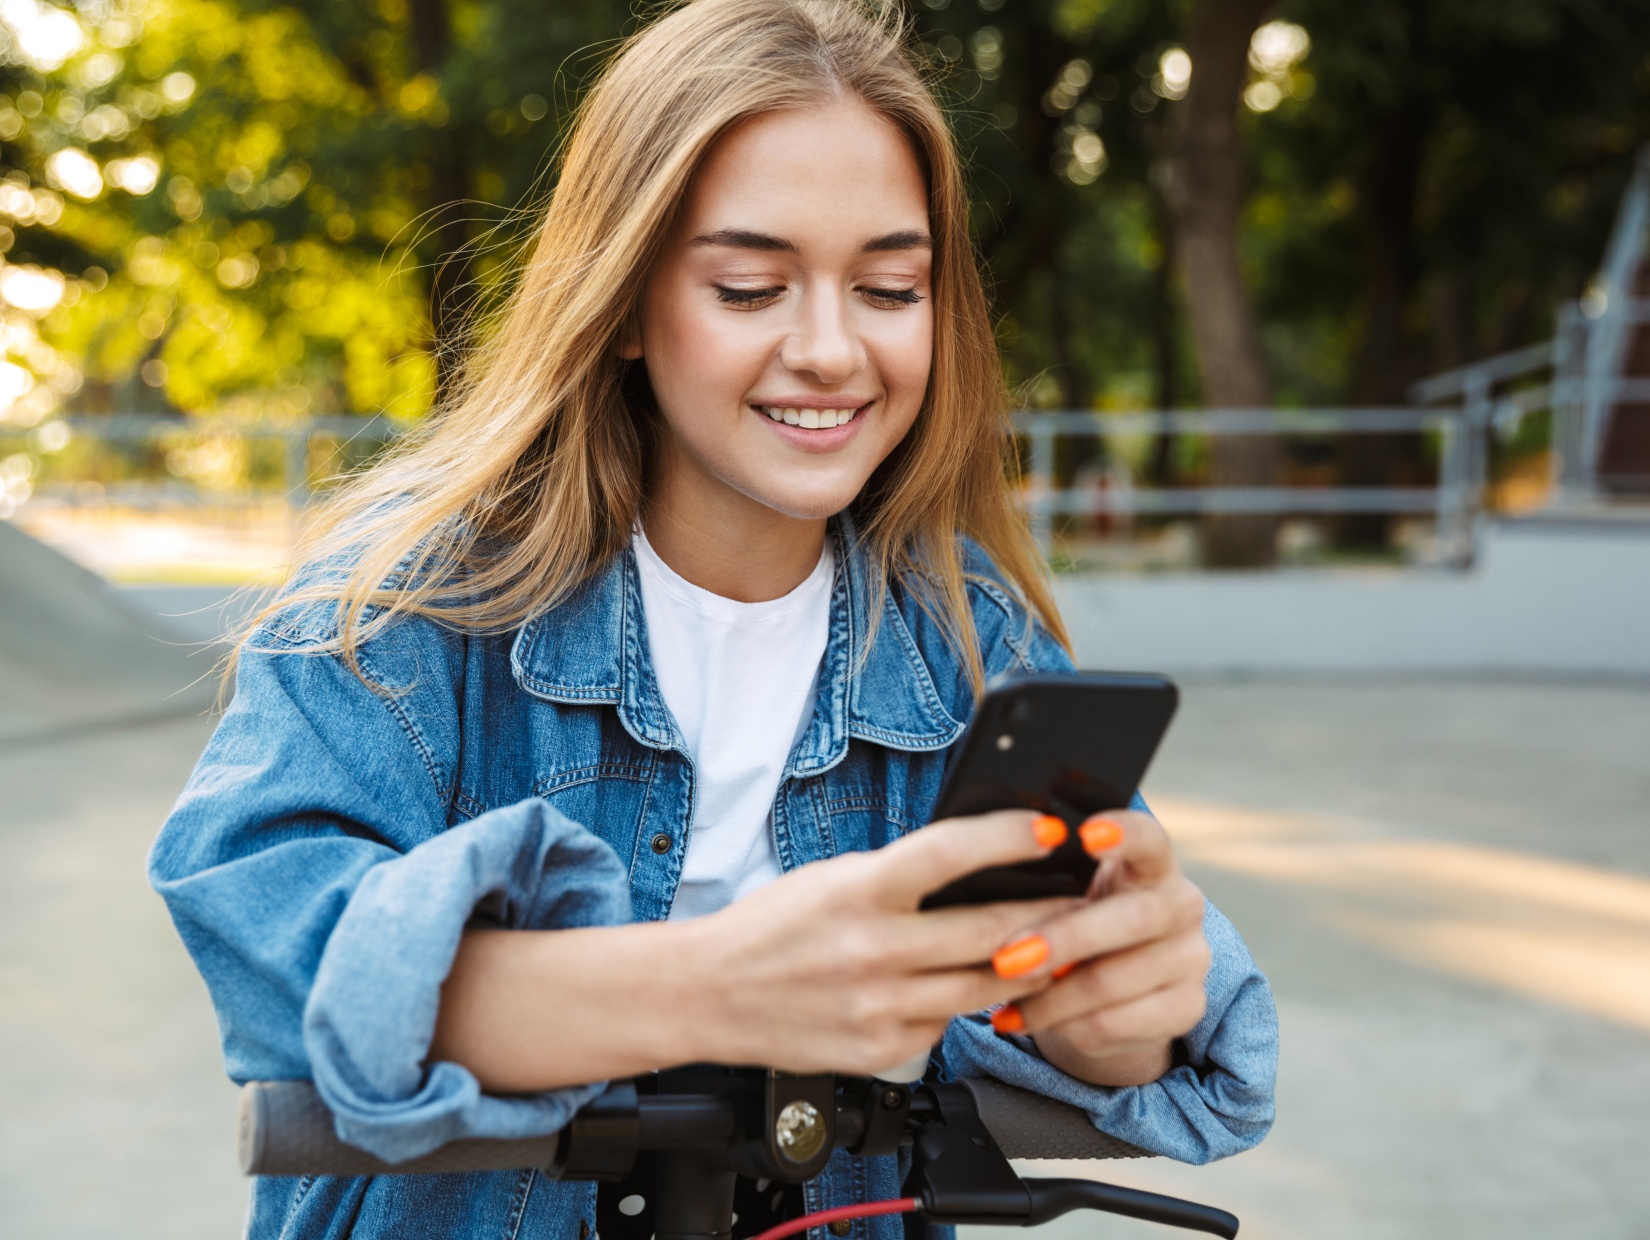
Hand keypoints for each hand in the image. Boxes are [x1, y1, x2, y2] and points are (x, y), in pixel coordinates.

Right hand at [674, 810, 1071, 1075]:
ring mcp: (878, 1007)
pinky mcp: (880, 1050)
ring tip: (1056, 946)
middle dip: (1048, 914)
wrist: (707, 992)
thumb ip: (901, 878)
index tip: (1049, 829)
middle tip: (1084, 899)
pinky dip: (965, 1004)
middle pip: (988, 931)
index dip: (1008, 838)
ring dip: (1028, 965)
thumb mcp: (833, 880)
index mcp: (858, 892)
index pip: (950, 854)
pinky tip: (972, 986)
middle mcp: (871, 951)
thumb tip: (977, 868)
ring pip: (984, 986)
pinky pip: (946, 1023)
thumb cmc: (771, 926)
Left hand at [983, 810, 1208, 1087]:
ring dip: (1049, 997)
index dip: (1123, 832)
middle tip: (1007, 958)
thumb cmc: (1076, 923)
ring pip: (1114, 981)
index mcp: (1154, 862)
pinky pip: (1115, 1022)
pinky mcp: (1186, 1009)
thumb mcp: (1067, 895)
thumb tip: (989, 883)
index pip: (1150, 838)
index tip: (1085, 832)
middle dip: (1065, 939)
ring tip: (1002, 1001)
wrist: (1110, 993)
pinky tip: (1026, 1019)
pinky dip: (1063, 1026)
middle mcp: (1183, 904)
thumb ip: (1049, 884)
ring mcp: (1192, 959)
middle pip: (1132, 918)